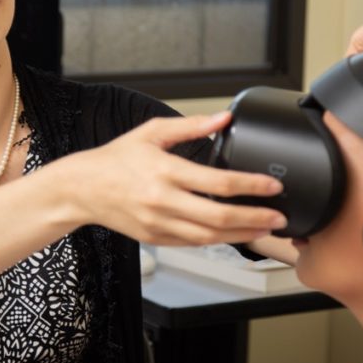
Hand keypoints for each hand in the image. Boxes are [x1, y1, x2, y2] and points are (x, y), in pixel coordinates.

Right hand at [69, 112, 286, 246]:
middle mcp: (164, 201)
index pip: (219, 182)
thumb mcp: (152, 132)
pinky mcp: (156, 239)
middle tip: (279, 217)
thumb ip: (192, 125)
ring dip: (243, 234)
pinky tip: (236, 235)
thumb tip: (224, 118)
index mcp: (166, 171)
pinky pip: (194, 244)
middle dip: (256, 218)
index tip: (273, 186)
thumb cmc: (117, 159)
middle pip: (220, 216)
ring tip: (266, 229)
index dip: (252, 186)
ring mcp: (160, 224)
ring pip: (211, 236)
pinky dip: (219, 241)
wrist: (83, 188)